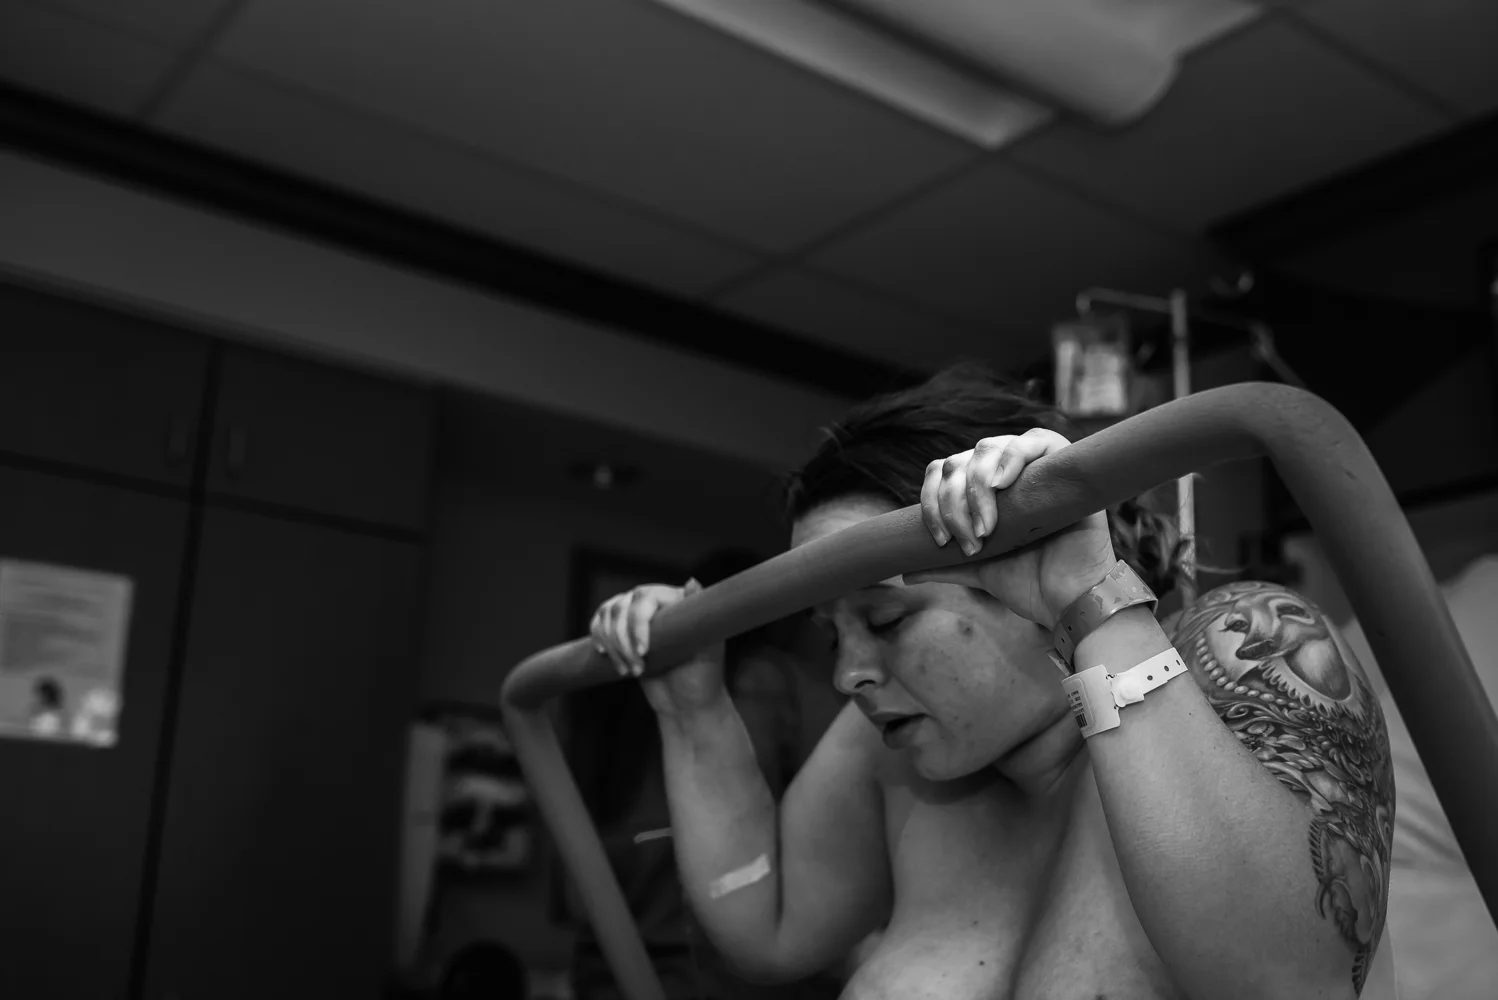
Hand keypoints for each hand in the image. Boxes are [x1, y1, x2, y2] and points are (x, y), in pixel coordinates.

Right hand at [589, 579, 727, 715]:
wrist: (686, 704)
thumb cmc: (702, 678)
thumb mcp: (709, 651)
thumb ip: (703, 621)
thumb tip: (693, 581)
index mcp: (678, 602)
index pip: (646, 598)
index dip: (638, 623)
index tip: (643, 652)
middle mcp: (656, 604)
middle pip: (622, 606)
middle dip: (623, 640)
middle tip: (636, 671)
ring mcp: (637, 617)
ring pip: (608, 615)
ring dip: (613, 645)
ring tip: (628, 672)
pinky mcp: (622, 633)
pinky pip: (600, 623)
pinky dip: (598, 638)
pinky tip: (605, 654)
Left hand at [902, 428, 1115, 629]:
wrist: (1067, 602)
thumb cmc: (1028, 582)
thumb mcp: (977, 569)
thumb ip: (944, 564)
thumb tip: (905, 571)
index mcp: (987, 492)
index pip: (944, 471)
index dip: (931, 500)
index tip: (939, 540)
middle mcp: (1009, 474)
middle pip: (962, 460)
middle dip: (955, 502)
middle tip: (968, 541)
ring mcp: (1037, 467)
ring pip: (990, 447)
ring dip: (978, 488)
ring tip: (987, 527)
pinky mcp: (1067, 466)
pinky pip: (1038, 439)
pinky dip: (1013, 456)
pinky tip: (1002, 484)